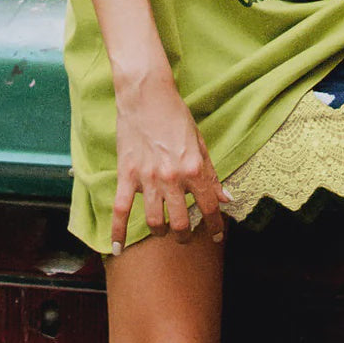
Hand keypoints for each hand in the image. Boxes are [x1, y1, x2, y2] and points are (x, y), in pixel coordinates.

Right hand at [111, 69, 229, 253]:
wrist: (146, 95)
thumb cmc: (175, 116)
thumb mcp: (200, 143)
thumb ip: (211, 174)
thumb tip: (225, 199)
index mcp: (193, 168)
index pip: (208, 207)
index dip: (215, 226)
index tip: (216, 236)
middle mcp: (172, 177)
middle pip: (180, 223)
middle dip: (185, 235)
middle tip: (186, 235)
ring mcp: (147, 178)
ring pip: (154, 221)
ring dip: (161, 232)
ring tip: (163, 231)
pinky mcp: (127, 174)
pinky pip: (120, 209)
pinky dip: (117, 231)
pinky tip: (117, 247)